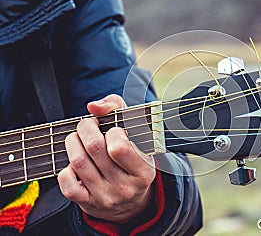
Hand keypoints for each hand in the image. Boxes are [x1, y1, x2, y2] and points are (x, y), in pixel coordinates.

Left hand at [58, 94, 155, 222]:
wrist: (130, 200)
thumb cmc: (132, 156)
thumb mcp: (136, 132)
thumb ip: (117, 108)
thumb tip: (93, 107)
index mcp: (143, 171)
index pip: (119, 148)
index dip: (112, 132)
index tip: (113, 130)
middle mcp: (125, 187)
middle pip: (94, 148)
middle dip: (86, 128)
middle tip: (87, 125)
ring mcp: (105, 197)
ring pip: (79, 162)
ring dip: (73, 142)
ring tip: (78, 138)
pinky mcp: (88, 203)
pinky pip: (68, 185)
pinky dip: (66, 170)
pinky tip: (74, 164)